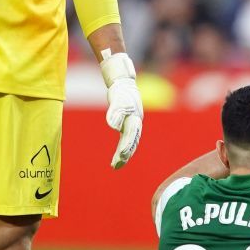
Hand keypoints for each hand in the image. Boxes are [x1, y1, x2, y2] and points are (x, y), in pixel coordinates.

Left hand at [100, 51, 142, 168]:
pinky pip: (128, 139)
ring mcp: (133, 124)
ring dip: (125, 154)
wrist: (124, 83)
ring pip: (131, 143)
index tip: (119, 157)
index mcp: (134, 119)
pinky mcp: (129, 124)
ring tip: (116, 165)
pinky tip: (119, 155)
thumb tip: (113, 125)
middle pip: (132, 142)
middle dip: (125, 155)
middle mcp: (136, 123)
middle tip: (116, 166)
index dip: (125, 147)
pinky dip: (124, 148)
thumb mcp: (118, 100)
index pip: (130, 137)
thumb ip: (116, 112)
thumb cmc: (120, 91)